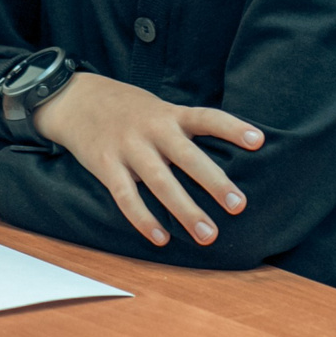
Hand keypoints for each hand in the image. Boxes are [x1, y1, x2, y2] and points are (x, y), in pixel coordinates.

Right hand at [29, 73, 261, 248]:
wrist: (75, 98)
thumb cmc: (127, 109)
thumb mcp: (158, 108)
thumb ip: (184, 129)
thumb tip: (219, 159)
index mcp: (170, 114)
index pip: (208, 118)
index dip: (234, 128)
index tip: (259, 141)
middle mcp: (152, 129)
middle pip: (188, 157)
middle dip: (214, 182)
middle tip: (238, 205)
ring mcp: (128, 147)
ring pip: (161, 182)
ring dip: (185, 210)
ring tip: (207, 235)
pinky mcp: (105, 165)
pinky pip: (126, 196)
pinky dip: (144, 218)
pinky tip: (161, 238)